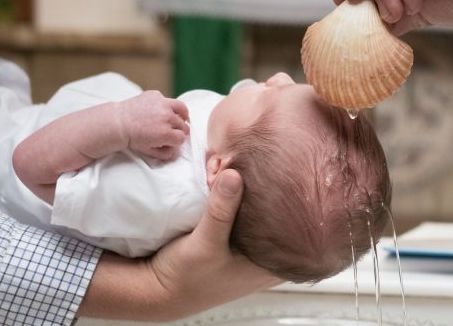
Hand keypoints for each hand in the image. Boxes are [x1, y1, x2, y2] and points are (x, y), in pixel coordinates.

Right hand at [78, 169, 281, 320]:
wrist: (158, 288)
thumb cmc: (187, 279)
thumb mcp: (206, 245)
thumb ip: (221, 212)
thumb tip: (234, 174)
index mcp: (272, 264)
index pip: (294, 225)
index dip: (290, 199)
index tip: (281, 173)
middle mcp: (265, 254)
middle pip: (276, 212)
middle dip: (265, 188)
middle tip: (257, 164)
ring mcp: (248, 244)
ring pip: (256, 208)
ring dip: (246, 188)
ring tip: (239, 167)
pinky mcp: (231, 234)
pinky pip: (238, 208)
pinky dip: (232, 193)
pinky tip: (225, 179)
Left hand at [118, 90, 189, 159]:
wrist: (118, 123)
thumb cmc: (132, 138)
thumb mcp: (149, 151)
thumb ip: (165, 153)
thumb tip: (175, 151)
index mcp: (166, 133)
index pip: (182, 138)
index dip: (178, 140)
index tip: (174, 140)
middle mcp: (167, 117)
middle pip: (183, 125)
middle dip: (179, 130)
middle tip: (173, 131)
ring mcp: (162, 104)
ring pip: (182, 109)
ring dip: (182, 115)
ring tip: (178, 118)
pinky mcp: (156, 95)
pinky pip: (167, 100)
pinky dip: (166, 105)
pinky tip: (160, 110)